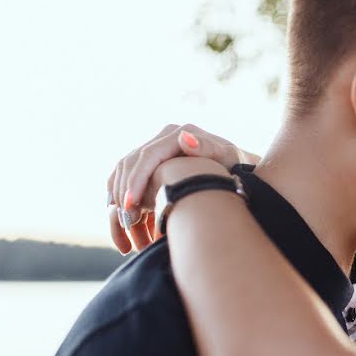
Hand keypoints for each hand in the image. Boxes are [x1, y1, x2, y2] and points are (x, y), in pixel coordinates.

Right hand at [106, 123, 258, 253]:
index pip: (147, 156)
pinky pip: (127, 176)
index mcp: (177, 133)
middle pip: (131, 163)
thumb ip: (208, 148)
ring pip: (124, 170)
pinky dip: (120, 194)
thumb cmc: (235, 166)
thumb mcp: (227, 157)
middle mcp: (163, 138)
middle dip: (124, 191)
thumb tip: (185, 138)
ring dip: (119, 196)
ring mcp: (155, 148)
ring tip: (125, 222)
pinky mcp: (152, 162)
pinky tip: (123, 215)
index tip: (130, 204)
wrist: (236, 168)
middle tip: (125, 219)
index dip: (136, 180)